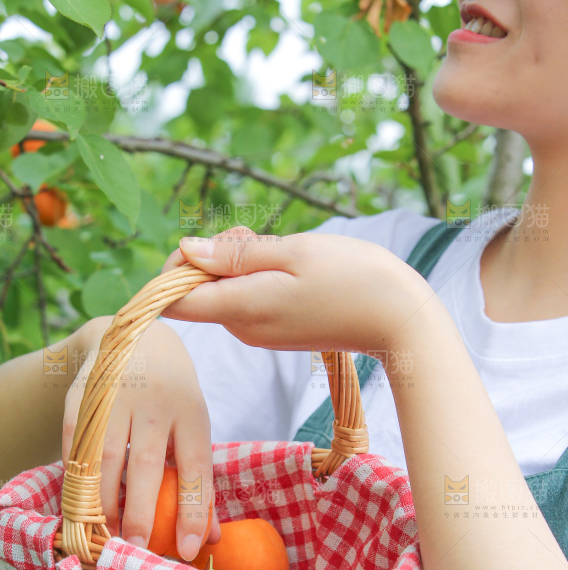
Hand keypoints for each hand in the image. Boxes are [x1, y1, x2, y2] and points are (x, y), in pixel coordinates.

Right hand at [64, 317, 220, 558]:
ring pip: (105, 457)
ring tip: (106, 532)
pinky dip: (77, 476)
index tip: (188, 551)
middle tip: (136, 551)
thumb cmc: (172, 397)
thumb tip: (209, 540)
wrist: (135, 336)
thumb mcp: (193, 428)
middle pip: (146, 464)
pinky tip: (81, 503)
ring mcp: (115, 396)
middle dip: (140, 513)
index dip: (193, 511)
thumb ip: (198, 481)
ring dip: (103, 501)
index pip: (195, 468)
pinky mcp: (82, 396)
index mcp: (191, 411)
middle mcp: (154, 402)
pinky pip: (75, 444)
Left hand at [160, 225, 435, 354]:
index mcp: (241, 309)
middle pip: (196, 293)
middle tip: (252, 235)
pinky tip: (288, 265)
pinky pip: (246, 300)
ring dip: (236, 264)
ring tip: (278, 248)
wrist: (398, 320)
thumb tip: (185, 251)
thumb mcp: (292, 251)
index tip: (201, 246)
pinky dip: (254, 277)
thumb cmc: (352, 278)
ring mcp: (259, 333)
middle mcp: (243, 328)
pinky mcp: (275, 331)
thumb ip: (235, 254)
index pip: (172, 302)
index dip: (170, 272)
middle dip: (210, 257)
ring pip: (222, 293)